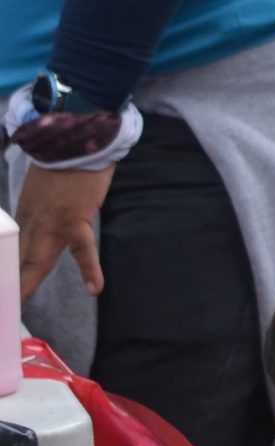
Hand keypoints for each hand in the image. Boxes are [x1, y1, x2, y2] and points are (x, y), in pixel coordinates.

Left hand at [16, 164, 112, 302]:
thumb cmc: (63, 162)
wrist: (74, 140)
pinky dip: (90, 270)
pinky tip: (95, 288)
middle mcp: (31, 223)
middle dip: (11, 284)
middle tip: (5, 305)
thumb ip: (38, 209)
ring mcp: (52, 224)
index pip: (12, 250)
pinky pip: (83, 249)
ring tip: (19, 305)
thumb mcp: (39, 189)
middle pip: (18, 261)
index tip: (6, 288)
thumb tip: (43, 223)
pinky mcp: (75, 220)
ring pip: (36, 261)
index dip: (8, 271)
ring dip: (27, 284)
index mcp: (24, 216)